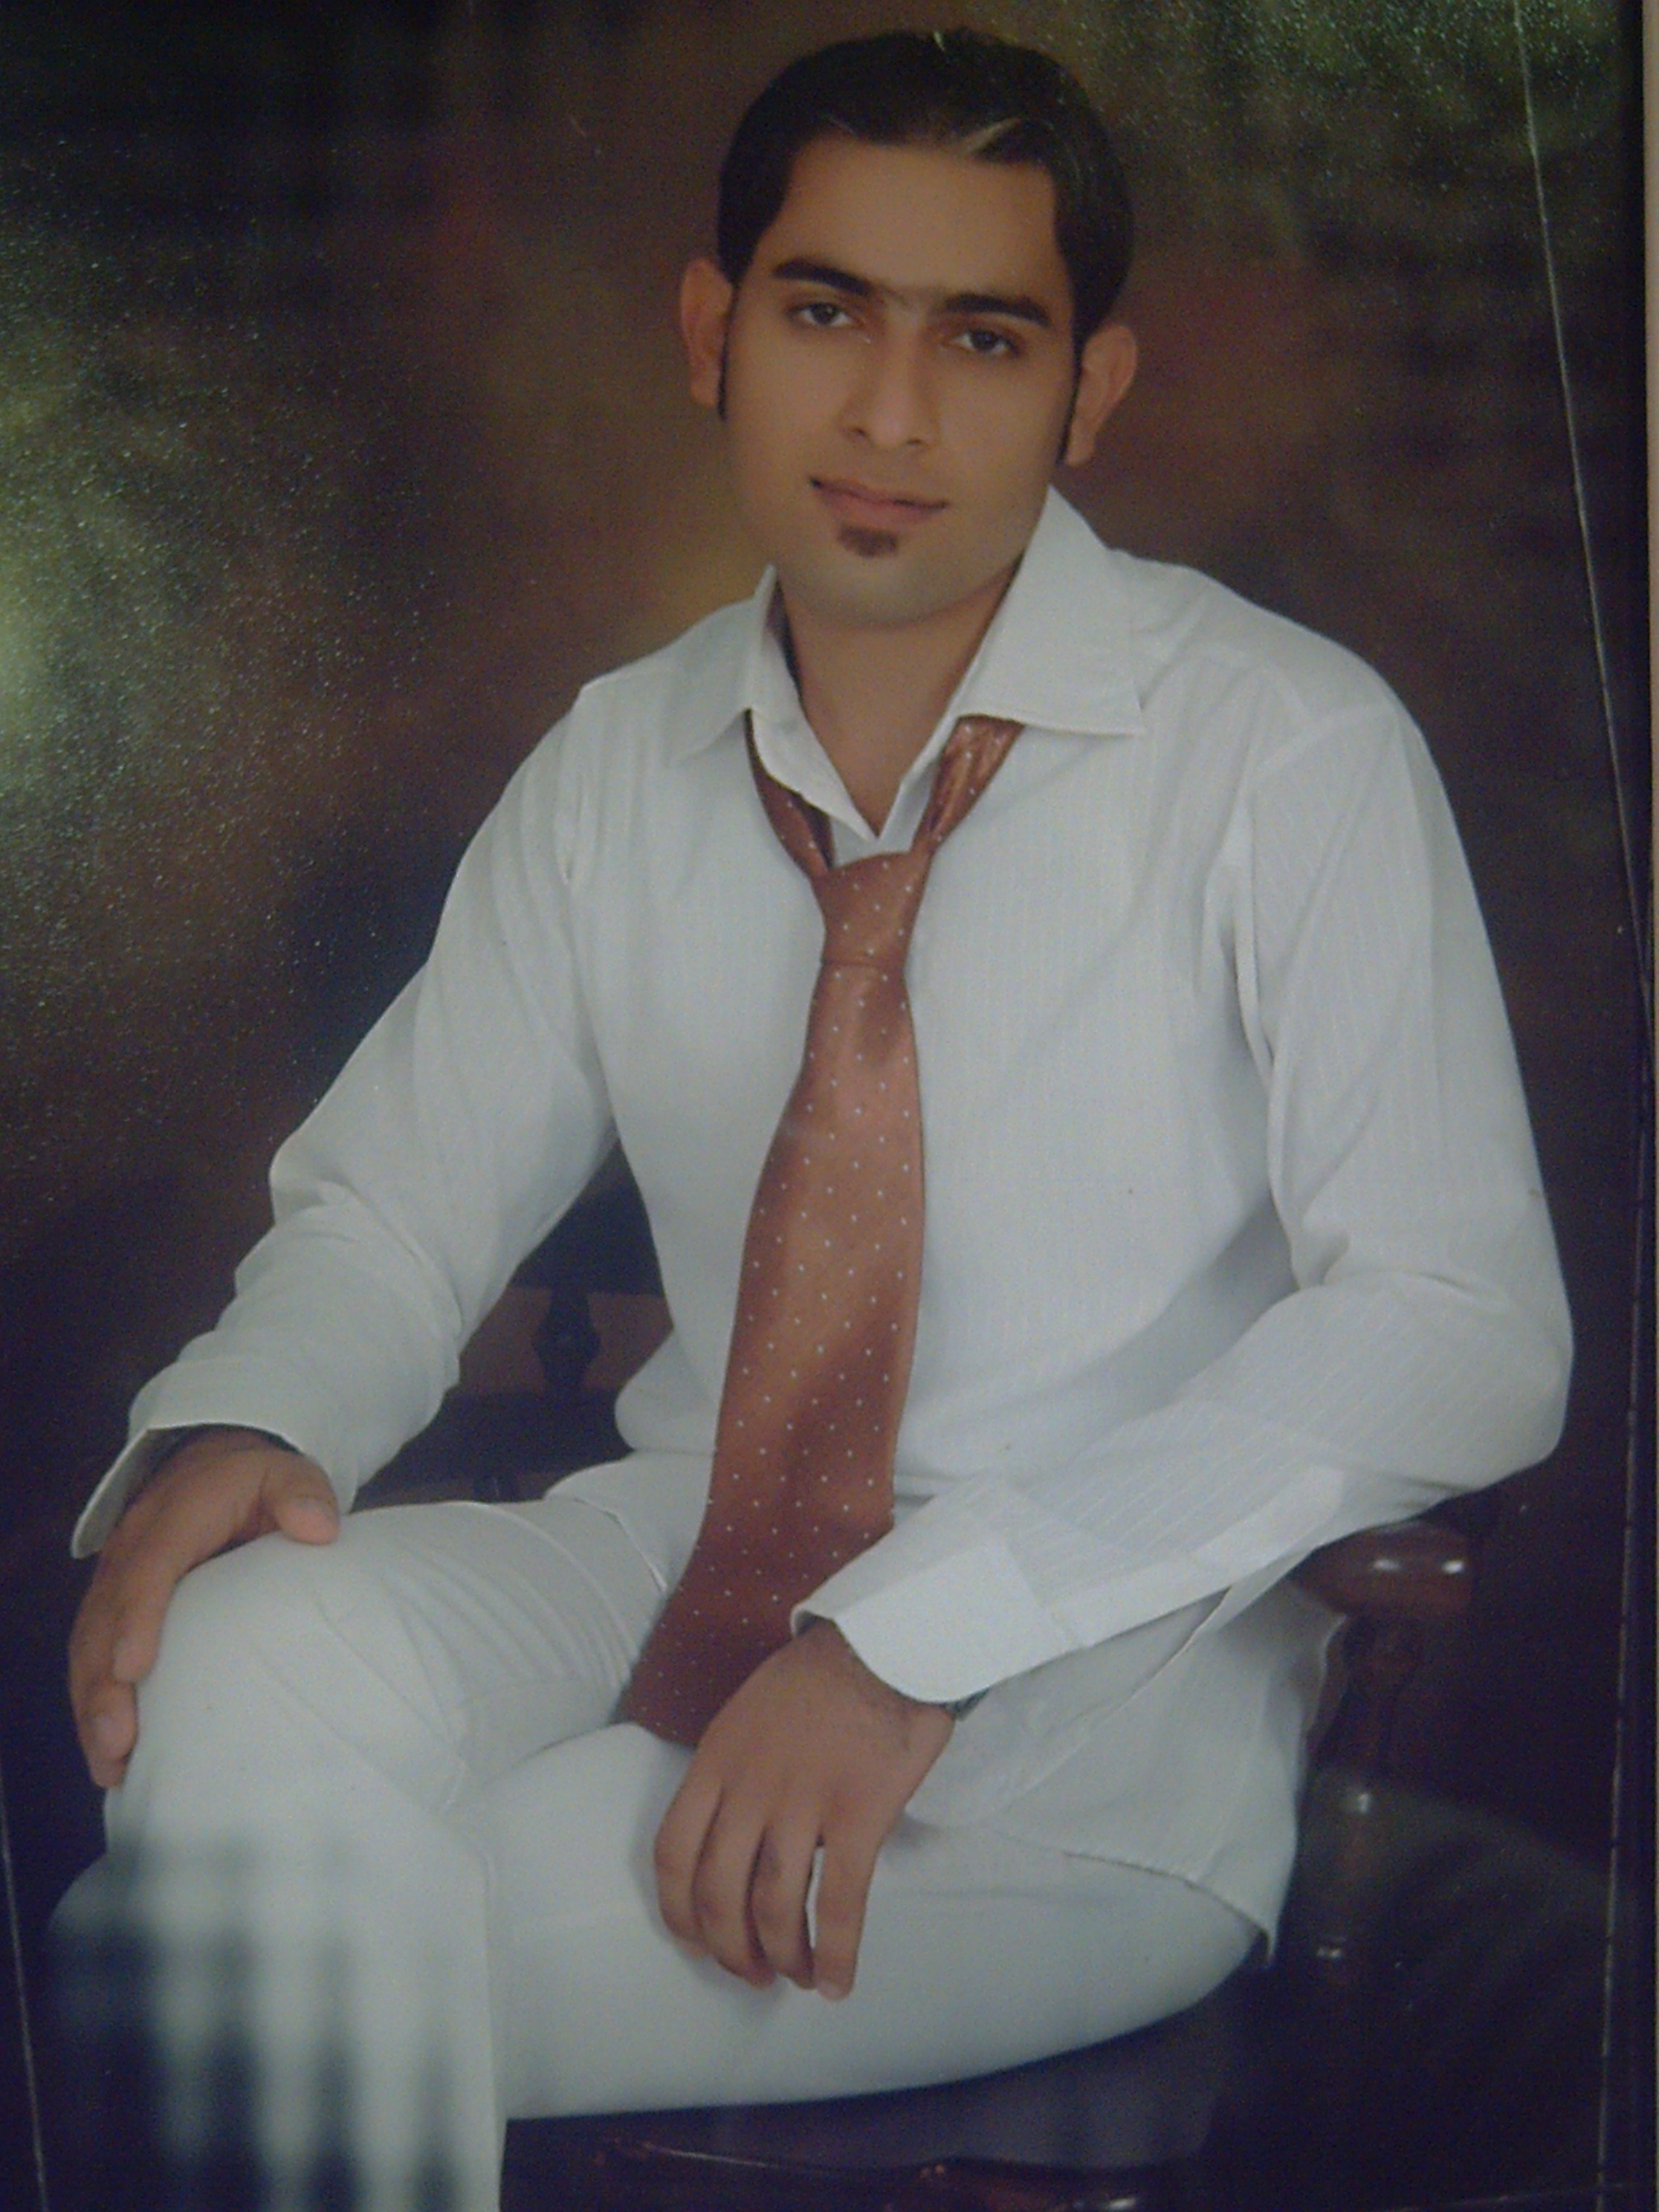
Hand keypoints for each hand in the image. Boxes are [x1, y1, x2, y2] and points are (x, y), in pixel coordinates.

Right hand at [69, 1428, 338, 1787]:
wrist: (211, 1462)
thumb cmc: (256, 1482)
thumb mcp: (287, 1472)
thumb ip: (304, 1493)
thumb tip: (319, 1529)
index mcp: (174, 1517)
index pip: (148, 1568)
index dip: (137, 1617)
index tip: (132, 1668)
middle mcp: (132, 1549)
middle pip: (104, 1619)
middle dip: (103, 1685)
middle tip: (117, 1742)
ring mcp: (116, 1580)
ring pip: (87, 1646)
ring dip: (92, 1706)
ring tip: (109, 1765)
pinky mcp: (112, 1606)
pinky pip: (90, 1656)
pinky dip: (93, 1704)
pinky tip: (109, 1754)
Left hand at [652, 1620, 952, 1999]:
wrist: (889, 1641)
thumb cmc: (826, 1674)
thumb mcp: (753, 1710)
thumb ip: (738, 1769)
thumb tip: (741, 1829)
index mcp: (717, 1759)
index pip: (673, 1851)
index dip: (679, 1910)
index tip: (696, 1940)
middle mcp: (749, 1787)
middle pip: (717, 1891)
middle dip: (729, 1947)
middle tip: (751, 1971)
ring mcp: (802, 1802)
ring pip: (772, 1905)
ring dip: (780, 1956)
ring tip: (795, 1977)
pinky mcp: (857, 1815)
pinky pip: (837, 1903)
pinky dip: (834, 1953)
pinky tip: (836, 1982)